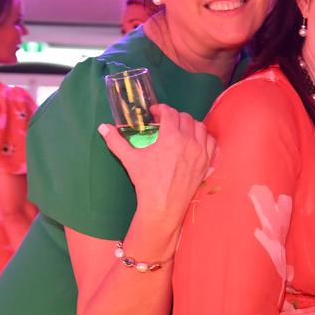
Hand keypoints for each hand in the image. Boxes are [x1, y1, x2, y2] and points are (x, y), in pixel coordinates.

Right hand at [98, 104, 215, 222]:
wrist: (163, 205)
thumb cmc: (146, 181)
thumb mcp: (129, 159)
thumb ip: (116, 141)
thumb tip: (103, 127)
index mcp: (171, 137)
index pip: (170, 113)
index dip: (161, 109)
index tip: (155, 113)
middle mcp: (189, 141)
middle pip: (186, 118)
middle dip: (174, 116)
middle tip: (165, 122)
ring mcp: (201, 152)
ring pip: (201, 128)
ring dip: (190, 125)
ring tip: (180, 129)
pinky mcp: (207, 163)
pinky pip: (211, 142)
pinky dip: (204, 138)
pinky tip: (196, 140)